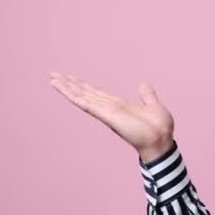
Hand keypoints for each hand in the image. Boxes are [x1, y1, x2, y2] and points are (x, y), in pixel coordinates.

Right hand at [49, 71, 174, 162]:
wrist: (161, 139)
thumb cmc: (159, 127)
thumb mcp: (153, 106)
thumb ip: (147, 96)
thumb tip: (142, 84)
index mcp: (119, 105)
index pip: (97, 93)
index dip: (84, 85)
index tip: (71, 78)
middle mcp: (109, 108)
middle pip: (86, 93)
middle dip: (70, 84)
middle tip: (54, 75)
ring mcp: (106, 112)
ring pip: (82, 97)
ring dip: (67, 88)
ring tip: (53, 79)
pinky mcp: (106, 115)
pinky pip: (86, 104)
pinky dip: (74, 96)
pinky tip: (63, 89)